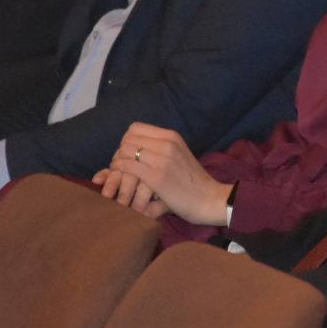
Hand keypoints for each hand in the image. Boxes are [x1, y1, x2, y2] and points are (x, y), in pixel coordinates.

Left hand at [102, 122, 231, 225]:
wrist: (209, 199)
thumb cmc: (192, 182)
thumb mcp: (178, 157)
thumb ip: (160, 150)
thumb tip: (134, 151)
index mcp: (172, 136)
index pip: (135, 128)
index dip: (126, 141)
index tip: (127, 155)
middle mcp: (167, 143)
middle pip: (128, 139)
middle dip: (118, 153)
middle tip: (120, 168)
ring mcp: (163, 159)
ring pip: (126, 151)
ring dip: (117, 164)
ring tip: (119, 176)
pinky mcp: (157, 176)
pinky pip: (129, 167)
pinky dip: (120, 173)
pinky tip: (123, 182)